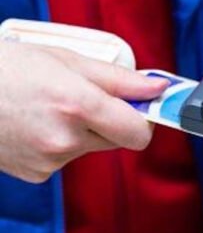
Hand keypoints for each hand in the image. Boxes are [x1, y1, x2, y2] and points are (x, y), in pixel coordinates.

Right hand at [0, 41, 167, 182]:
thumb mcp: (64, 58)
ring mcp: (50, 161)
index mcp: (77, 106)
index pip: (139, 133)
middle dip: (108, 119)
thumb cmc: (3, 66)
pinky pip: (65, 158)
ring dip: (79, 129)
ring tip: (43, 105)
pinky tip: (30, 122)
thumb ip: (118, 79)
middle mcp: (66, 139)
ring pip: (89, 147)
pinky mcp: (37, 174)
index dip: (142, 119)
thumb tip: (157, 88)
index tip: (138, 106)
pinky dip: (56, 142)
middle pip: (117, 139)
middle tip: (79, 95)